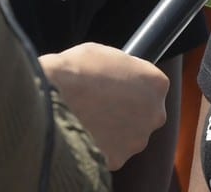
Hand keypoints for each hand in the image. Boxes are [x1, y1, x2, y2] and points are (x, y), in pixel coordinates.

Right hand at [39, 43, 168, 170]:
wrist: (54, 94)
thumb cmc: (78, 68)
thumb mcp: (108, 54)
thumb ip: (123, 69)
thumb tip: (120, 74)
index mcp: (157, 83)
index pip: (152, 85)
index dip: (133, 85)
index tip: (118, 86)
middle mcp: (155, 113)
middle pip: (146, 114)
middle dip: (129, 111)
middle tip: (104, 105)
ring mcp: (138, 139)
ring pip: (130, 136)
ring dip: (115, 131)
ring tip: (90, 119)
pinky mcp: (118, 158)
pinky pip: (111, 154)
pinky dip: (100, 148)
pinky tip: (85, 135)